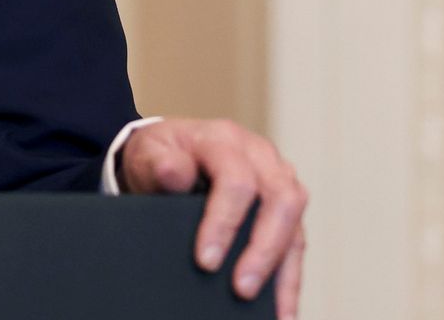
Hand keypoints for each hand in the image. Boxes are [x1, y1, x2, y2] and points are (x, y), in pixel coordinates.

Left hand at [117, 118, 307, 318]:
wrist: (167, 155)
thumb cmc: (160, 157)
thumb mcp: (148, 154)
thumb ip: (159, 163)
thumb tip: (174, 173)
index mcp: (225, 140)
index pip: (236, 180)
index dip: (224, 222)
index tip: (206, 261)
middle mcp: (260, 156)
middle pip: (281, 200)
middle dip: (263, 250)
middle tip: (241, 289)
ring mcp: (277, 180)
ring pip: (295, 223)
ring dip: (284, 271)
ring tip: (274, 314)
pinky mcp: (284, 209)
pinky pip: (295, 243)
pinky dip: (289, 279)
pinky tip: (282, 311)